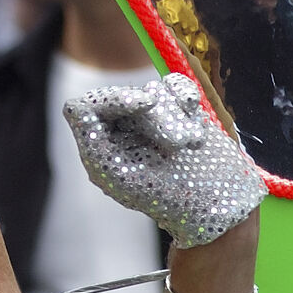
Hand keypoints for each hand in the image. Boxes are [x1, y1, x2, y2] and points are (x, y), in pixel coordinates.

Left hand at [64, 71, 264, 247]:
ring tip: (192, 146)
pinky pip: (174, 85)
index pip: (86, 107)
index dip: (111, 99)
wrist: (216, 206)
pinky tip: (196, 115)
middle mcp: (117, 129)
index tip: (144, 104)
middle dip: (156, 118)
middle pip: (123, 97)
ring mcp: (146, 116)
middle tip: (177, 146)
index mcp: (99, 146)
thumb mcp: (123, 178)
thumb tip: (76, 108)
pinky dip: (186, 97)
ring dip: (177, 119)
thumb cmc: (166, 198)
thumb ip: (93, 144)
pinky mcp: (173, 108)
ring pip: (152, 90)